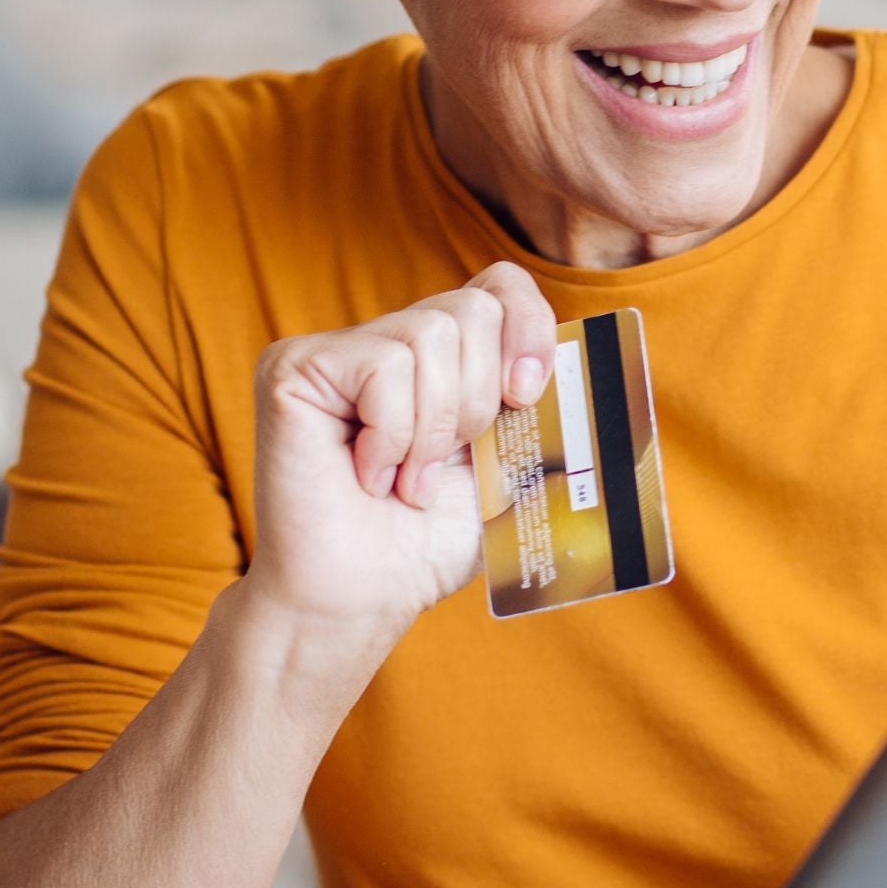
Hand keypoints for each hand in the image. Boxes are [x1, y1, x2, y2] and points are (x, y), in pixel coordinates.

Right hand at [244, 262, 556, 630]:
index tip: (528, 394)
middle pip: (472, 309)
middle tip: (446, 464)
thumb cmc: (428, 545)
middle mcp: (386, 341)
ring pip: (430, 335)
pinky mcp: (293, 367)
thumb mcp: (510, 472)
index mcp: (442, 361)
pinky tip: (366, 476)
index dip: (528, 326)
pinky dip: (392, 434)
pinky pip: (383, 366)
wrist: (361, 600)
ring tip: (406, 481)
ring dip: (434, 429)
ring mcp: (336, 351)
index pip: (499, 287)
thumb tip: (593, 368)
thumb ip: (543, 415)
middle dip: (480, 399)